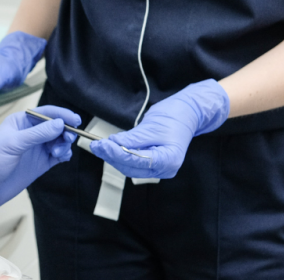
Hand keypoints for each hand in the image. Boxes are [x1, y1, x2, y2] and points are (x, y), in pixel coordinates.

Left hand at [0, 106, 79, 222]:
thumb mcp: (12, 144)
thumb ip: (37, 134)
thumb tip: (59, 124)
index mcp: (21, 122)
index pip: (46, 113)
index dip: (62, 115)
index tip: (75, 120)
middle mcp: (31, 133)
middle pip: (56, 126)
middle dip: (65, 131)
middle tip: (67, 139)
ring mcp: (36, 149)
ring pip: (59, 141)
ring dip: (64, 144)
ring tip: (57, 153)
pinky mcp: (41, 163)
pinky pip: (58, 155)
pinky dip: (64, 154)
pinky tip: (62, 157)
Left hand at [89, 79, 229, 178]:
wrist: (187, 114)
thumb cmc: (174, 117)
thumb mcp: (151, 126)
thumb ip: (132, 138)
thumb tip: (112, 143)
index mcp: (169, 161)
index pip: (137, 161)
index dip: (116, 154)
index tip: (101, 145)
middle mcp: (165, 169)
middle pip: (131, 167)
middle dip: (112, 156)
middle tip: (96, 145)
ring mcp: (159, 168)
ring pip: (130, 167)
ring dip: (114, 156)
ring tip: (100, 146)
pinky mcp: (152, 164)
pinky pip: (133, 163)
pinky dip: (120, 155)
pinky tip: (110, 147)